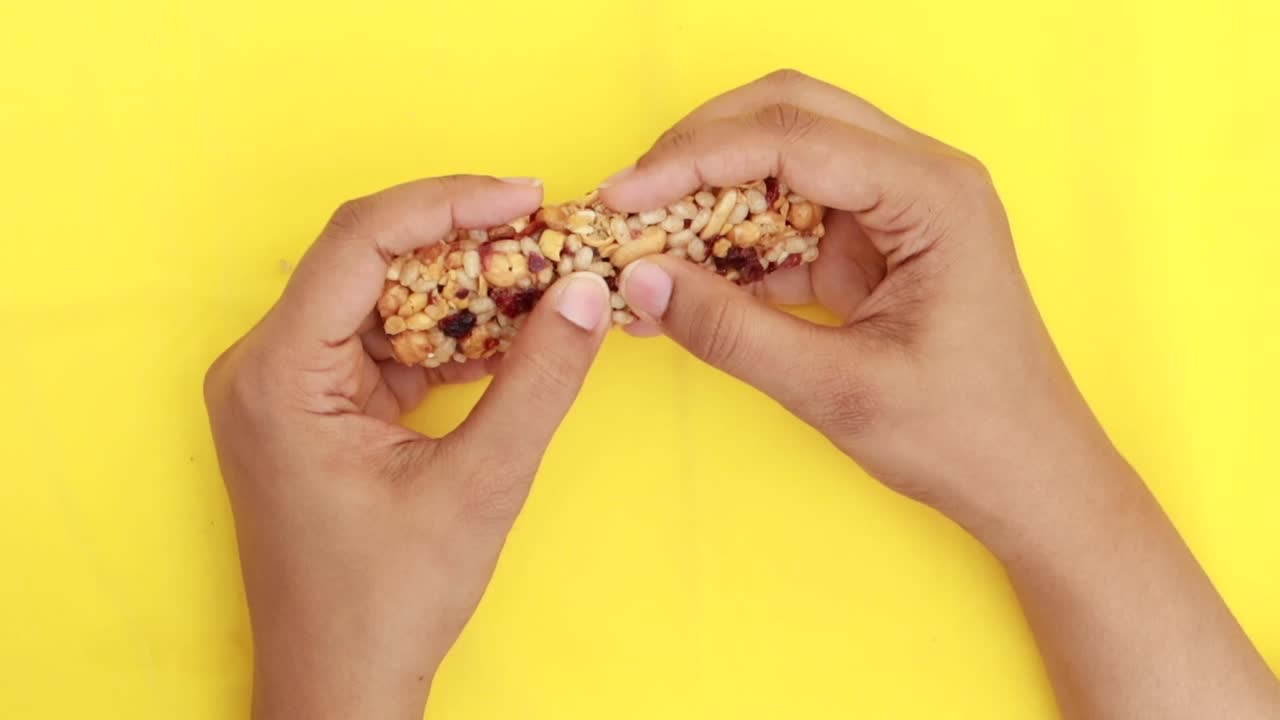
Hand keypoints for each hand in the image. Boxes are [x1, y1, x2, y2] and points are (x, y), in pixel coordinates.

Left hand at [204, 176, 611, 719]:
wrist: (341, 683)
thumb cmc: (386, 601)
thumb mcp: (479, 486)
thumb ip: (538, 383)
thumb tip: (583, 293)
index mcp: (278, 375)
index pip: (360, 241)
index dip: (448, 204)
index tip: (525, 195)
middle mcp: (266, 368)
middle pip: (369, 262)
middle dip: (463, 244)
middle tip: (546, 236)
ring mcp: (287, 390)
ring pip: (381, 300)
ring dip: (461, 289)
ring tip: (540, 279)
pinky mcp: (316, 412)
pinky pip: (384, 344)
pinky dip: (446, 336)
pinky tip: (508, 334)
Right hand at [602, 71, 1279, 718]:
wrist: (1031, 481)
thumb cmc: (965, 436)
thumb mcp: (837, 389)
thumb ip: (733, 331)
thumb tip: (641, 282)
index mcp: (932, 195)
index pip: (791, 137)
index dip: (694, 159)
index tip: (624, 198)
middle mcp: (920, 179)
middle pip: (788, 115)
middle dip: (699, 150)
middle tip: (629, 201)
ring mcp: (899, 208)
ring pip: (785, 156)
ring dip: (713, 191)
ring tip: (647, 239)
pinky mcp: (878, 244)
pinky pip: (793, 215)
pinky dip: (736, 241)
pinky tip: (689, 281)